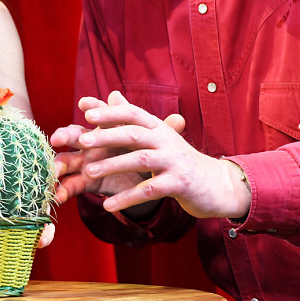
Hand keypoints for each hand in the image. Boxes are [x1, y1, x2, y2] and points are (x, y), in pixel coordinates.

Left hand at [51, 91, 249, 218]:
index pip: (132, 114)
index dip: (110, 112)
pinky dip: (127, 197)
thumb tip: (112, 95)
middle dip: (106, 136)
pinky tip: (108, 205)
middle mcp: (167, 140)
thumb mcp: (158, 137)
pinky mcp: (180, 183)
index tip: (86, 112)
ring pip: (140, 160)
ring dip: (112, 165)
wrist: (217, 184)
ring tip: (88, 172)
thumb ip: (134, 120)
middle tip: (82, 141)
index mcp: (159, 127)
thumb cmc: (178, 160)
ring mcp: (175, 161)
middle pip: (134, 134)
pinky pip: (149, 190)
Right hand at [51, 94, 159, 205]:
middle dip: (64, 135)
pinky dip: (63, 191)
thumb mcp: (151, 145)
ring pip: (67, 161)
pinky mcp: (85, 182)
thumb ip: (162, 133)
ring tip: (53, 171)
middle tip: (57, 138)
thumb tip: (180, 119)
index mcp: (106, 130)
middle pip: (74, 136)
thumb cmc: (141, 154)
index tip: (85, 103)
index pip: (97, 115)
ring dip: (58, 165)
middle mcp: (91, 144)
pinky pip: (71, 186)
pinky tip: (58, 197)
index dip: (91, 108)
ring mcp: (85, 163)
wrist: (139, 179)